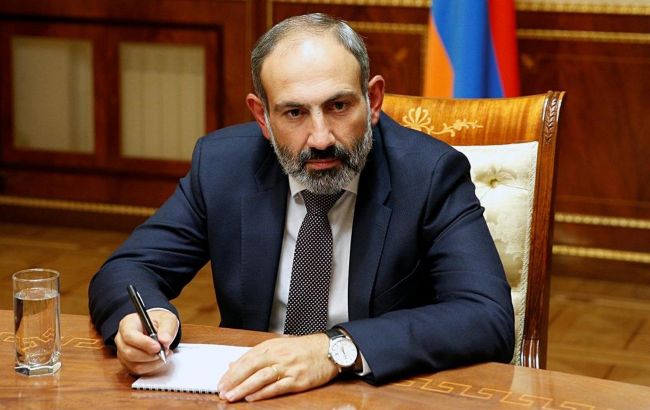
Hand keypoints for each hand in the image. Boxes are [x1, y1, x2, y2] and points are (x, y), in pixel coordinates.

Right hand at [114, 310, 177, 374]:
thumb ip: (167, 328)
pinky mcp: (127, 363)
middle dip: (149, 355)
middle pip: (129, 353)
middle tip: (164, 351)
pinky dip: (151, 367)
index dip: (143, 343)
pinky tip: (159, 359)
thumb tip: (165, 341)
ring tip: (164, 354)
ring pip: (134, 364)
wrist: (157, 329)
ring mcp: (122, 353)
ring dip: (152, 362)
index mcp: (127, 324)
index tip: (158, 346)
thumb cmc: (159, 322)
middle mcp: (121, 339)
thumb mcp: (167, 319)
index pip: (129, 336)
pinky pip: (138, 370)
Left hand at [217, 333, 338, 401]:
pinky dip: (263, 393)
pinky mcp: (298, 379)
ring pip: (261, 378)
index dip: (231, 372)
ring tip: (232, 397)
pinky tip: (252, 398)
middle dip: (234, 381)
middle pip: (251, 368)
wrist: (329, 349)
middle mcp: (278, 355)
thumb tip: (234, 364)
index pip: (246, 359)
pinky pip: (278, 387)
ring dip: (244, 388)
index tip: (221, 382)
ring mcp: (289, 367)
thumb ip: (256, 356)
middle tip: (222, 391)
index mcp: (271, 346)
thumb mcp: (278, 346)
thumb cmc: (304, 349)